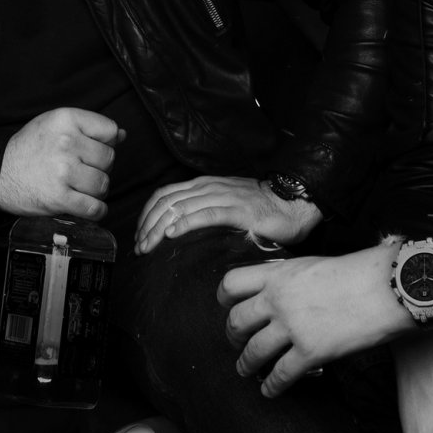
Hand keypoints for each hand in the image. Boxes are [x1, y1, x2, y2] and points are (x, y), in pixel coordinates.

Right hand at [0, 108, 122, 221]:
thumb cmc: (29, 149)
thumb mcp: (54, 124)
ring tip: (81, 187)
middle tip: (83, 170)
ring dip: (96, 190)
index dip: (106, 142)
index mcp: (65, 119)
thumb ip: (88, 126)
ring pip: (103, 184)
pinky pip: (94, 208)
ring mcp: (63, 171)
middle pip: (109, 158)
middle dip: (100, 167)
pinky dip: (96, 210)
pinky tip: (87, 206)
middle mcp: (66, 142)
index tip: (92, 150)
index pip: (109, 130)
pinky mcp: (59, 198)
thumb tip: (122, 134)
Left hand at [134, 176, 320, 254]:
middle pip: (166, 202)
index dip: (146, 215)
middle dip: (147, 225)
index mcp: (204, 185)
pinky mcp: (239, 210)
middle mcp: (209, 187)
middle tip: (139, 247)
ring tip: (149, 246)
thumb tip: (178, 230)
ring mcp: (224, 196)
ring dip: (159, 228)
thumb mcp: (225, 205)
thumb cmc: (261, 209)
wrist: (294, 204)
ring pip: (181, 208)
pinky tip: (173, 234)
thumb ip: (204, 211)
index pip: (164, 195)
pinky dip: (186, 223)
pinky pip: (206, 214)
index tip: (139, 236)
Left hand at [218, 243, 412, 394]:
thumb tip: (277, 293)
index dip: (224, 300)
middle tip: (235, 343)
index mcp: (277, 274)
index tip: (226, 309)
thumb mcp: (311, 264)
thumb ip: (288, 279)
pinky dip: (272, 386)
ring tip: (245, 370)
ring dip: (246, 365)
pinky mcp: (311, 352)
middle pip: (237, 321)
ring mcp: (293, 327)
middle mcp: (278, 299)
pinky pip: (281, 375)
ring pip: (253, 351)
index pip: (231, 284)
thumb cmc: (356, 273)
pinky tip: (269, 391)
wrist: (386, 287)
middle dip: (232, 336)